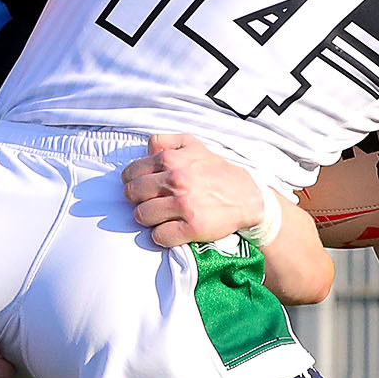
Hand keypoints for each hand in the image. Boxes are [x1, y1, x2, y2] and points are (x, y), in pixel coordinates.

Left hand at [121, 133, 266, 247]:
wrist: (247, 196)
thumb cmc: (216, 171)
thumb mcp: (193, 145)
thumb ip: (167, 141)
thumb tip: (147, 148)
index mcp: (171, 159)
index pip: (131, 174)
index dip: (132, 182)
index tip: (141, 189)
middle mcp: (176, 180)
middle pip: (132, 195)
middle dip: (137, 201)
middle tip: (149, 203)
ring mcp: (184, 205)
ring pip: (142, 216)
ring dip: (147, 219)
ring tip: (160, 216)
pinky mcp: (193, 227)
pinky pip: (160, 236)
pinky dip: (161, 235)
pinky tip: (170, 229)